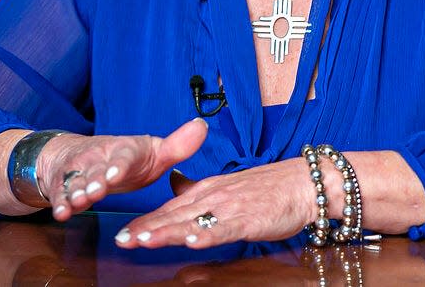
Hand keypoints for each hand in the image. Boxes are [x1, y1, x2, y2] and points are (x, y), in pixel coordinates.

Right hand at [38, 117, 207, 219]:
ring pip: (78, 182)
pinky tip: (62, 212)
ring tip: (78, 201)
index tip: (116, 174)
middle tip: (96, 191)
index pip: (123, 155)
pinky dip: (61, 204)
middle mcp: (100, 159)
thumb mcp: (153, 153)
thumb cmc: (125, 158)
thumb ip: (176, 146)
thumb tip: (202, 126)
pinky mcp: (65, 186)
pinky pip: (62, 195)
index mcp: (125, 150)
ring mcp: (81, 173)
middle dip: (96, 181)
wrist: (79, 155)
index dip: (119, 165)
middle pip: (97, 170)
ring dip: (77, 192)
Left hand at [113, 157, 315, 248]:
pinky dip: (207, 233)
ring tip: (145, 240)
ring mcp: (231, 207)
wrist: (302, 182)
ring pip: (193, 221)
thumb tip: (174, 183)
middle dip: (148, 229)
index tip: (123, 233)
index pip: (170, 208)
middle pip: (175, 215)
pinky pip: (224, 228)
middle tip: (122, 241)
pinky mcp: (249, 219)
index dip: (146, 221)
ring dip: (168, 231)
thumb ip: (199, 188)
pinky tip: (191, 240)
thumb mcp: (227, 184)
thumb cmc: (268, 188)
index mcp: (208, 189)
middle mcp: (214, 196)